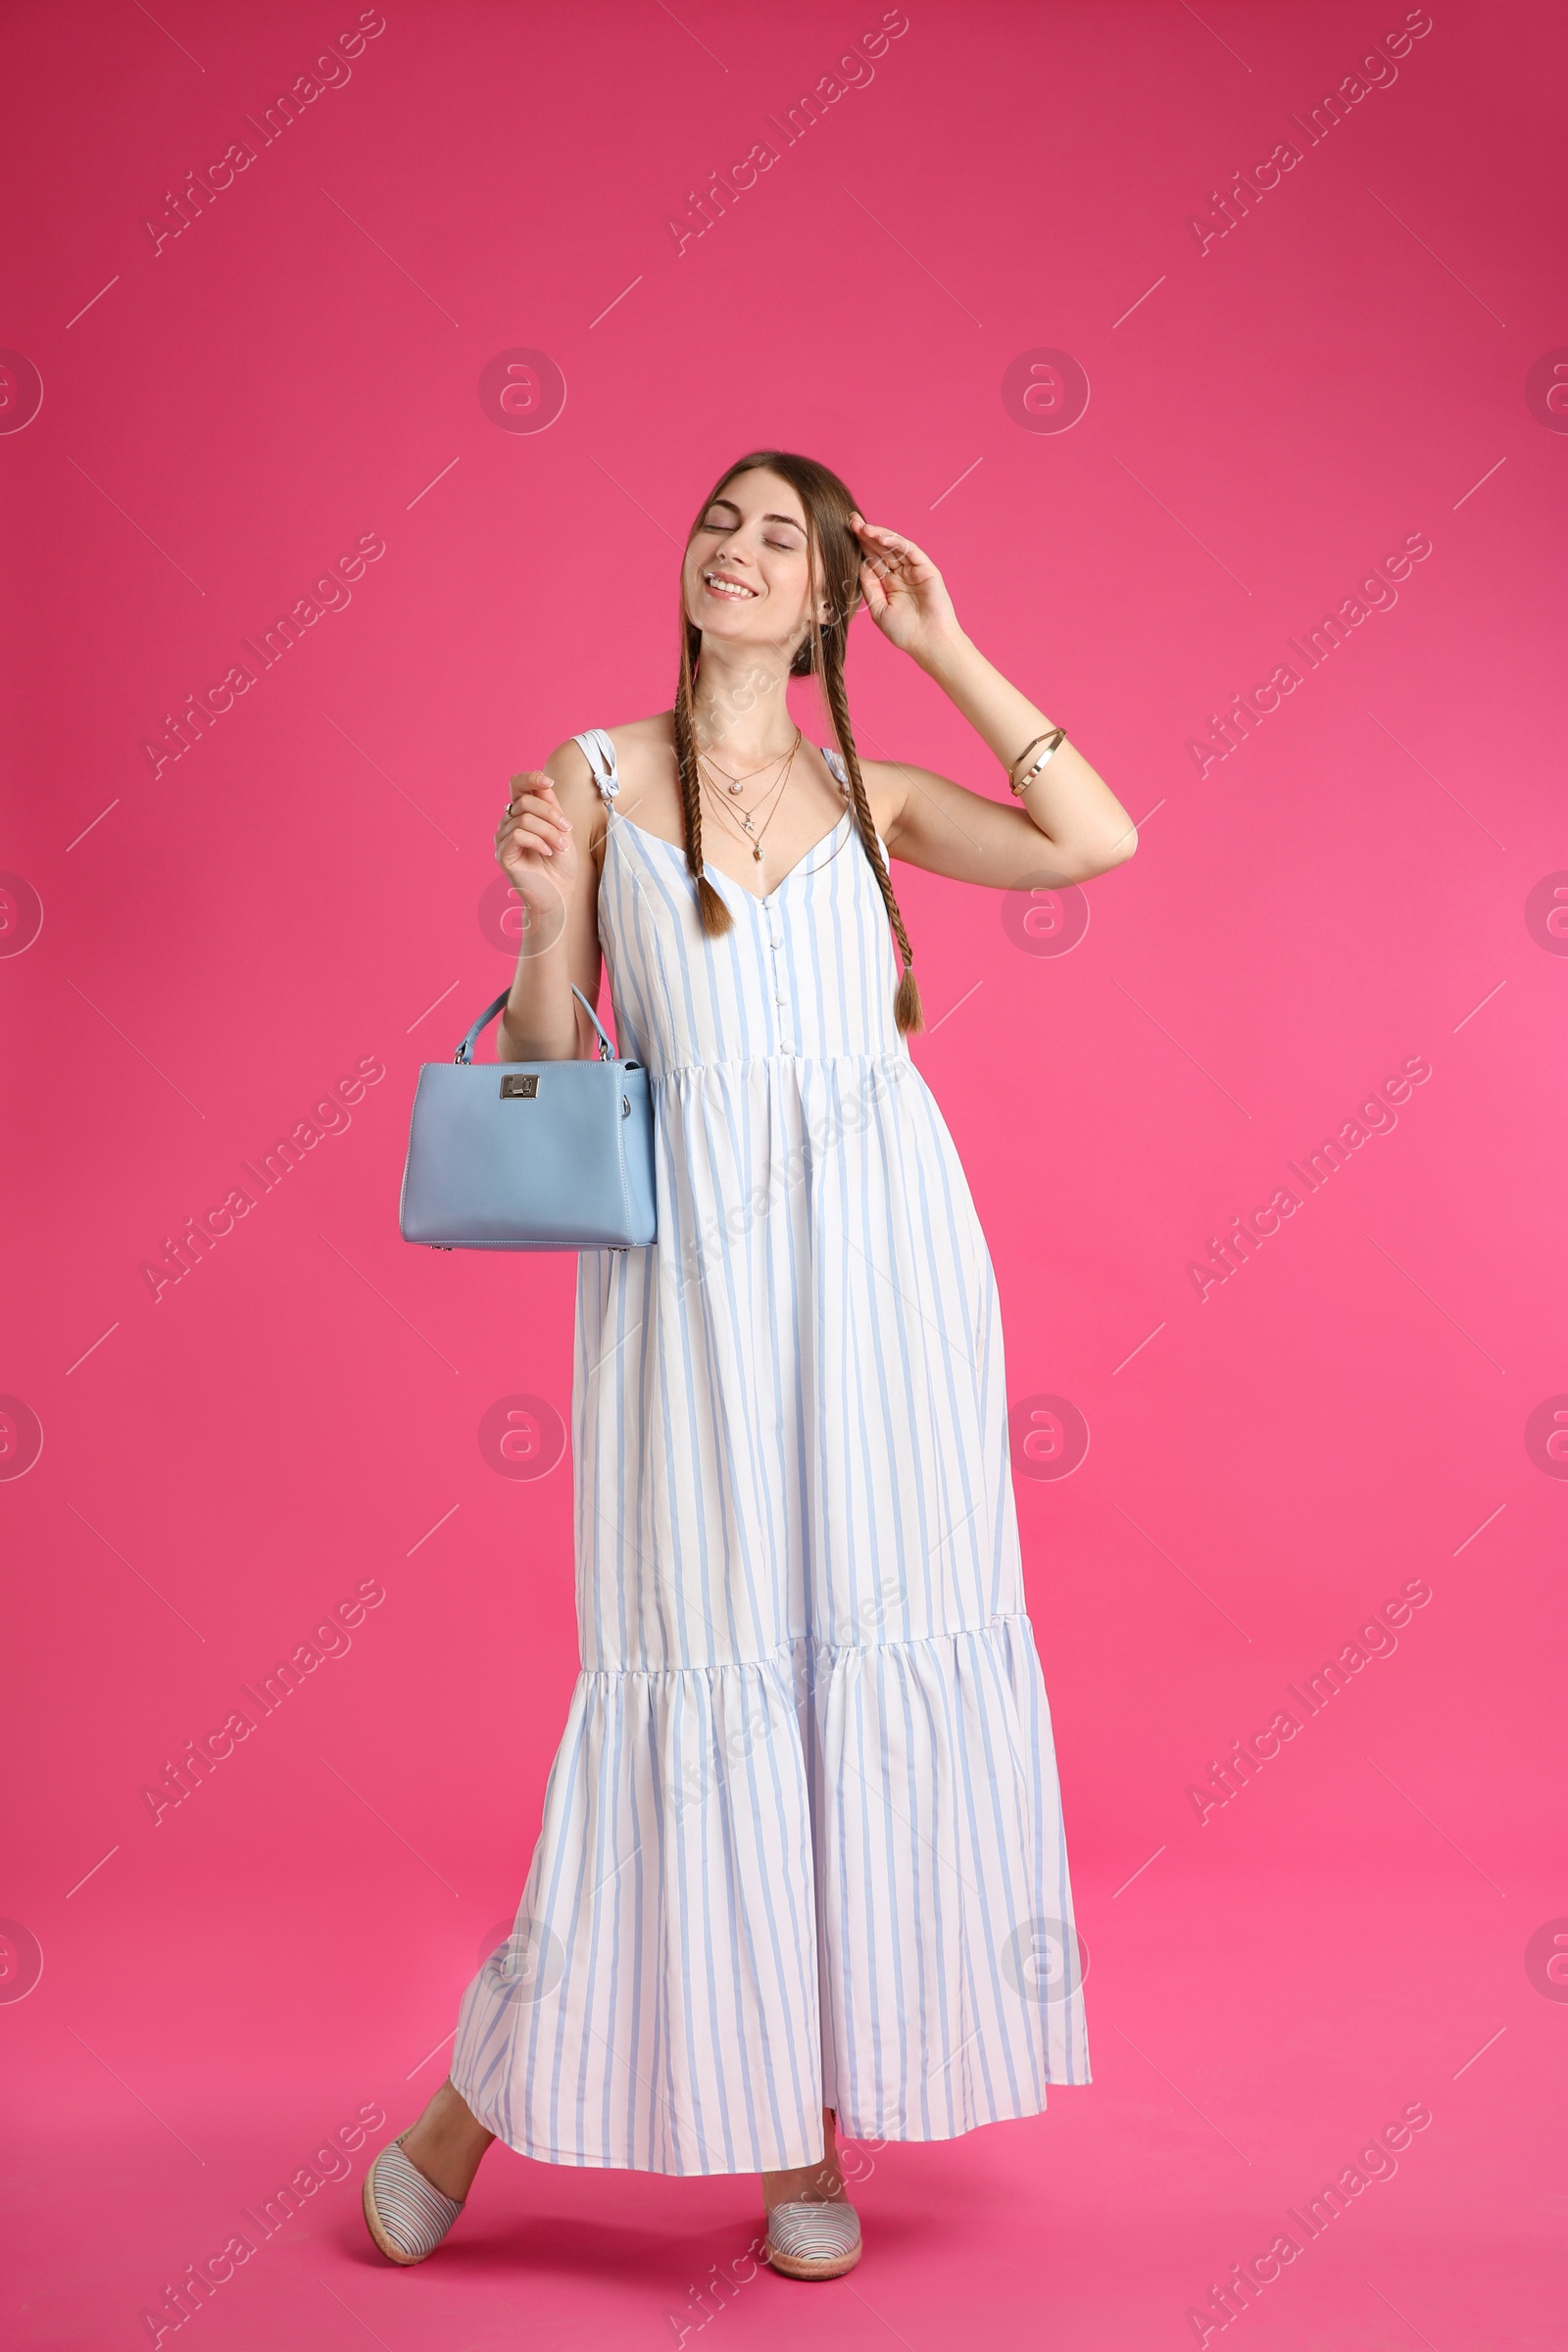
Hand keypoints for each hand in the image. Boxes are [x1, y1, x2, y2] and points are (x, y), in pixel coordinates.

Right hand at [494, 771, 578, 913]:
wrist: (559, 893)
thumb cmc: (561, 862)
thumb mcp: (561, 828)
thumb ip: (550, 805)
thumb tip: (543, 781)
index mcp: (521, 812)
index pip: (517, 785)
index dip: (530, 777)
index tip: (549, 782)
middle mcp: (508, 822)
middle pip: (525, 801)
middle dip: (551, 814)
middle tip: (567, 831)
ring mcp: (502, 838)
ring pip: (524, 818)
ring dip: (549, 831)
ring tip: (560, 846)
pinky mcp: (502, 853)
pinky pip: (518, 835)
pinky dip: (538, 841)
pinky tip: (548, 852)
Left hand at [849, 514, 963, 665]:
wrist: (929, 643)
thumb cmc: (905, 632)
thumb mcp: (878, 609)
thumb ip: (869, 586)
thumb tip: (860, 563)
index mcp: (888, 584)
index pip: (872, 560)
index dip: (860, 546)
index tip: (845, 533)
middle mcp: (901, 574)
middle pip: (881, 549)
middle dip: (866, 535)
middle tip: (851, 520)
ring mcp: (914, 570)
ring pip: (894, 546)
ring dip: (878, 535)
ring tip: (862, 527)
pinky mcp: (926, 568)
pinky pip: (910, 550)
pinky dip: (896, 542)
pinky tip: (881, 537)